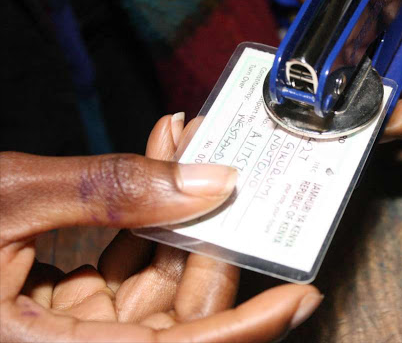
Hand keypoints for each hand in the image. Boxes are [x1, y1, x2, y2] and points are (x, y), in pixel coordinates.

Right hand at [0, 114, 321, 341]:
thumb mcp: (7, 199)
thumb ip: (112, 191)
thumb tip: (208, 178)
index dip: (245, 329)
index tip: (298, 297)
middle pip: (174, 313)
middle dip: (208, 241)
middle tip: (233, 183)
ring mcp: (68, 332)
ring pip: (153, 286)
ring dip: (177, 214)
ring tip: (188, 152)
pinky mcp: (63, 306)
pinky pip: (123, 266)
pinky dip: (143, 218)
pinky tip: (156, 167)